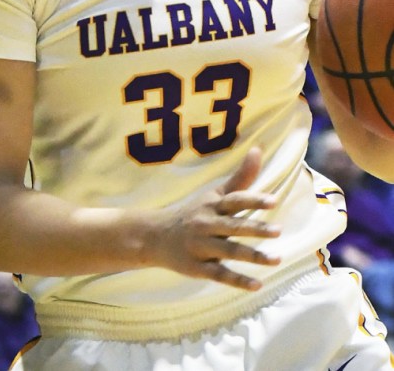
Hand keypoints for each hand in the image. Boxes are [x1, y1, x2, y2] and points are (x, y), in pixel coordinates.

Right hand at [149, 147, 281, 289]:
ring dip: (253, 256)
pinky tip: (257, 285)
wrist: (155, 236)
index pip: (234, 201)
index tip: (273, 201)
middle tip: (278, 231)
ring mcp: (201, 247)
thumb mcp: (214, 195)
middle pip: (233, 226)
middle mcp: (206, 224)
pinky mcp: (197, 268)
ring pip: (229, 251)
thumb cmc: (194, 213)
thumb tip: (258, 150)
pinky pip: (219, 274)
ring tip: (277, 259)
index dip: (253, 200)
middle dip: (255, 228)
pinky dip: (238, 281)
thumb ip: (240, 178)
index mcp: (212, 206)